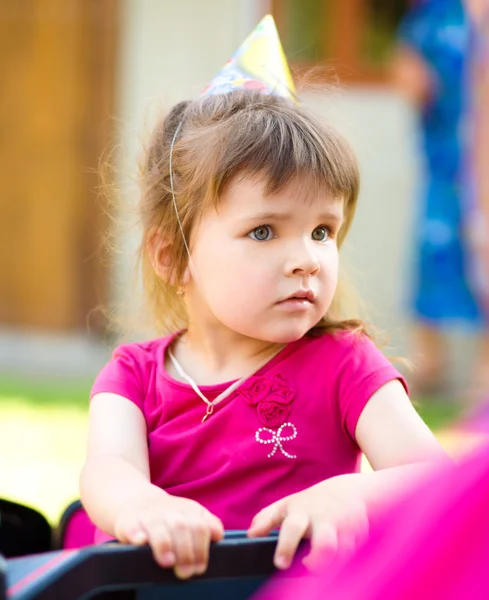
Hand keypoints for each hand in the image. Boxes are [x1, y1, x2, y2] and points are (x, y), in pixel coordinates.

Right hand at [114, 488, 223, 578]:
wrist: (138, 500)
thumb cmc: (171, 515)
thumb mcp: (192, 514)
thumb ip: (208, 524)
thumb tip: (218, 535)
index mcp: (188, 511)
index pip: (200, 528)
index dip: (201, 549)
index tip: (199, 568)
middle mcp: (169, 512)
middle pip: (181, 527)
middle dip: (185, 551)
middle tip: (186, 573)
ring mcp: (148, 516)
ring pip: (158, 527)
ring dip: (164, 544)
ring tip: (168, 562)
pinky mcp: (128, 522)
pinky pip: (132, 527)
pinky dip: (136, 534)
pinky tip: (140, 542)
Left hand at [247, 477, 368, 570]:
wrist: (352, 491)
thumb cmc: (313, 502)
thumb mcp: (288, 505)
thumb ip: (268, 518)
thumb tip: (250, 535)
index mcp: (303, 514)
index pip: (292, 528)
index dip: (286, 546)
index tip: (280, 564)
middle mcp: (325, 523)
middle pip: (325, 545)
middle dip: (318, 561)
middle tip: (309, 568)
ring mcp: (346, 531)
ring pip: (343, 554)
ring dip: (334, 565)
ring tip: (325, 569)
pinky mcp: (361, 539)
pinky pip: (356, 557)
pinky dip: (348, 565)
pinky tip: (341, 564)